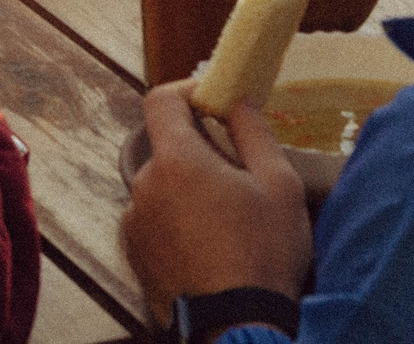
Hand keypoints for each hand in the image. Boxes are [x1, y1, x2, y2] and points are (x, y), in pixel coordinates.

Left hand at [121, 83, 311, 318]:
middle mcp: (144, 185)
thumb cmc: (263, 254)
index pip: (160, 100)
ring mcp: (134, 221)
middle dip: (199, 152)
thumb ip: (254, 133)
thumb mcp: (279, 186)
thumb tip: (237, 100)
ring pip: (162, 187)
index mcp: (175, 160)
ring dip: (188, 192)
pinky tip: (208, 247)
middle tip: (238, 177)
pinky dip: (176, 222)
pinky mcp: (134, 253)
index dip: (186, 92)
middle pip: (167, 149)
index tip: (211, 101)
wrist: (238, 326)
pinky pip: (154, 220)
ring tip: (227, 222)